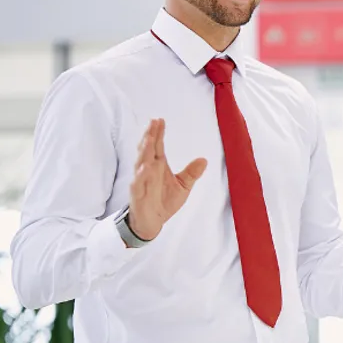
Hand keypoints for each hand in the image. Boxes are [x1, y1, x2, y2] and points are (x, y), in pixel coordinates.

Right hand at [128, 118, 206, 239]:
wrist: (153, 222)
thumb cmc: (164, 201)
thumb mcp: (183, 186)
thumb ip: (192, 173)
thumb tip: (204, 160)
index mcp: (158, 165)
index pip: (157, 146)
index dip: (158, 133)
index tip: (160, 120)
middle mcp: (148, 170)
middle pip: (148, 150)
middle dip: (150, 136)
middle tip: (154, 122)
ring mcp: (141, 181)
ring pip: (141, 163)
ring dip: (144, 151)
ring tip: (148, 139)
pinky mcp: (137, 194)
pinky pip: (138, 183)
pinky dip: (141, 175)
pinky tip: (145, 167)